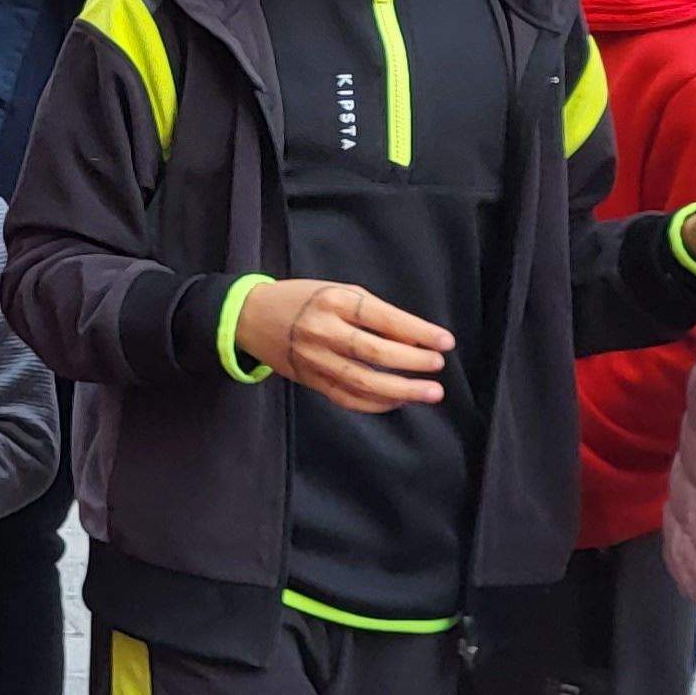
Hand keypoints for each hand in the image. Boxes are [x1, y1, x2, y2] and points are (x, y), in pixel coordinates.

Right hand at [236, 278, 452, 412]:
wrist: (249, 317)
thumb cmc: (302, 300)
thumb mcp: (336, 291)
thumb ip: (372, 312)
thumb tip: (414, 341)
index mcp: (333, 301)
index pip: (382, 318)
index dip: (417, 331)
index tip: (446, 341)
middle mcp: (322, 331)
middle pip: (373, 352)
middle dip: (412, 362)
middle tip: (439, 367)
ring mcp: (314, 359)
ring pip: (362, 381)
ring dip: (401, 390)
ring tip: (431, 392)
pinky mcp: (310, 381)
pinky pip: (347, 398)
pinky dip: (376, 403)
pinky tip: (399, 401)